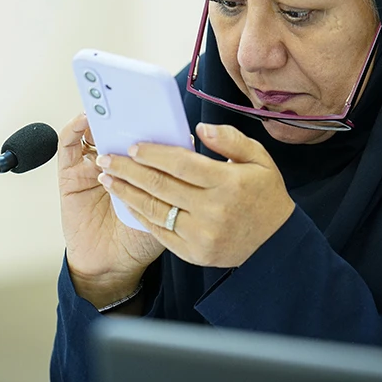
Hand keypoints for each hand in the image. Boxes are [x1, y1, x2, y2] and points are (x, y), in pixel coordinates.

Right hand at [57, 113, 164, 307]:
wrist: (113, 265)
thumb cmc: (140, 239)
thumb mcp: (165, 207)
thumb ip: (173, 181)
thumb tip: (188, 147)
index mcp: (142, 167)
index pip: (145, 134)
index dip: (151, 117)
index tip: (161, 103)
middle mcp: (117, 162)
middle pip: (119, 128)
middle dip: (125, 111)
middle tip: (133, 98)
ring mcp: (93, 165)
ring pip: (93, 131)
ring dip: (100, 114)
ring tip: (108, 105)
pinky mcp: (70, 174)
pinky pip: (68, 145)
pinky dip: (74, 128)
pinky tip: (84, 121)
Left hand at [95, 122, 294, 267]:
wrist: (275, 245)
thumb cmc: (265, 196)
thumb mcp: (259, 159)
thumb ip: (230, 140)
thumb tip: (199, 129)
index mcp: (227, 183)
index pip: (180, 163)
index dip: (153, 154)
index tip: (133, 146)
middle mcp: (212, 210)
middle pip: (160, 185)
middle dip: (128, 170)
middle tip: (106, 158)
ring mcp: (201, 235)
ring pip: (154, 209)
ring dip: (126, 192)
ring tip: (107, 178)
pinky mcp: (193, 253)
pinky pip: (159, 232)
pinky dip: (139, 214)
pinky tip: (126, 201)